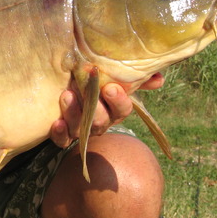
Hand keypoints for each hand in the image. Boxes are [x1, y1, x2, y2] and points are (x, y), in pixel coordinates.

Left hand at [49, 73, 164, 148]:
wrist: (62, 87)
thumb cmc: (91, 82)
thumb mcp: (110, 76)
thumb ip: (134, 78)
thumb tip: (159, 78)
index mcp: (113, 110)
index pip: (122, 110)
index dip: (119, 101)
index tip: (111, 87)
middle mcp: (99, 122)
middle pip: (101, 122)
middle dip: (95, 107)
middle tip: (85, 89)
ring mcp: (80, 130)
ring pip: (81, 129)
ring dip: (74, 114)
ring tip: (66, 95)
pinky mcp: (62, 136)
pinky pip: (62, 140)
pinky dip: (60, 133)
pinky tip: (57, 122)